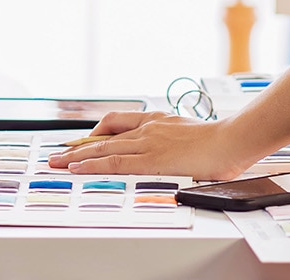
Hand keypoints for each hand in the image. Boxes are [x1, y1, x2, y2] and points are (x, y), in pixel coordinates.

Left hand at [44, 113, 256, 179]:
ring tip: (56, 163)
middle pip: (104, 135)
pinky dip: (92, 165)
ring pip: (103, 148)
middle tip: (58, 153)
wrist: (233, 139)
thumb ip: (179, 141)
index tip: (84, 140)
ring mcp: (148, 142)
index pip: (119, 123)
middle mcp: (148, 128)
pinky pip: (114, 162)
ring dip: (76, 156)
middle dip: (78, 145)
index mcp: (158, 120)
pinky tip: (76, 169)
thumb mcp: (193, 135)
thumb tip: (179, 152)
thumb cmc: (222, 142)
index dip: (98, 132)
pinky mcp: (150, 158)